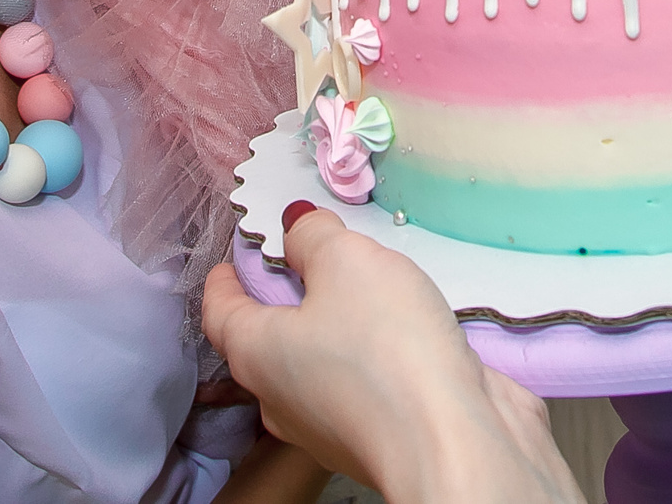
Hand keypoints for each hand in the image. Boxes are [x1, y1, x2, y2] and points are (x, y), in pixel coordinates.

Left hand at [203, 209, 581, 503]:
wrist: (452, 443)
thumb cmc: (387, 351)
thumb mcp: (347, 262)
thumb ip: (315, 236)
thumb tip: (297, 227)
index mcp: (257, 354)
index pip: (220, 314)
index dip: (223, 283)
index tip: (228, 264)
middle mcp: (282, 399)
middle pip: (265, 344)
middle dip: (279, 305)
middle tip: (301, 268)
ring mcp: (327, 428)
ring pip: (312, 368)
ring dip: (327, 333)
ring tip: (359, 297)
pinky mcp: (373, 439)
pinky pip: (356, 389)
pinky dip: (364, 361)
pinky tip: (395, 341)